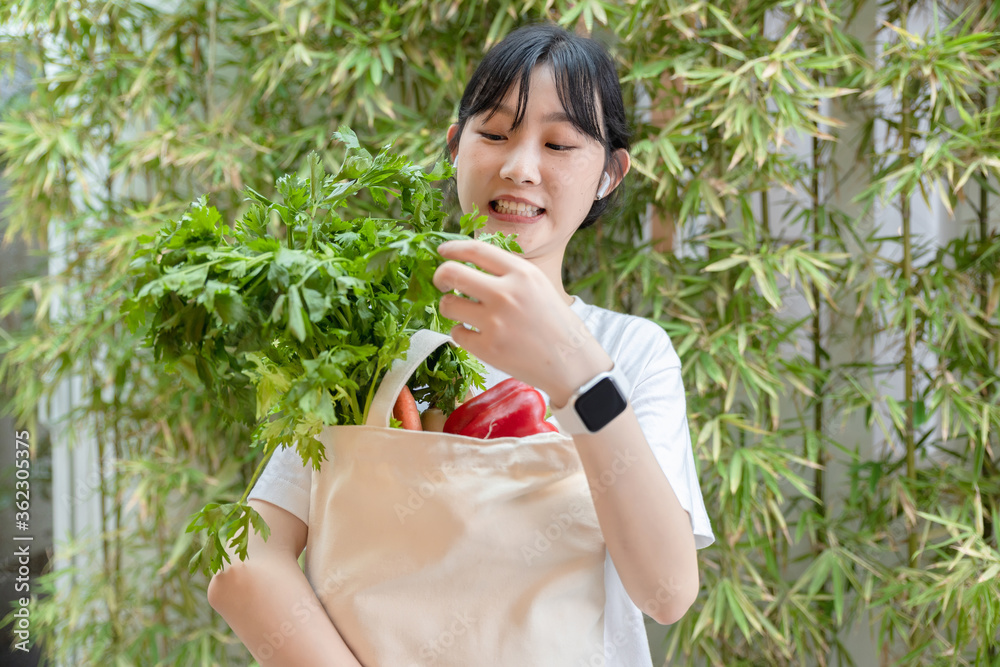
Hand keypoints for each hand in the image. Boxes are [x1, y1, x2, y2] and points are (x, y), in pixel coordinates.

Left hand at [433, 240, 611, 406]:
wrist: (572, 364)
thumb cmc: (555, 323)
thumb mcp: (538, 285)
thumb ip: (508, 272)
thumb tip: (469, 262)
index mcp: (522, 273)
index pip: (476, 250)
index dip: (453, 249)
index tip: (443, 252)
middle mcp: (506, 293)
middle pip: (452, 273)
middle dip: (440, 276)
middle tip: (441, 283)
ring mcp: (495, 322)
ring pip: (448, 305)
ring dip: (450, 307)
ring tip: (464, 313)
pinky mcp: (488, 349)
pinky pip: (457, 333)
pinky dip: (462, 333)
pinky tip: (477, 336)